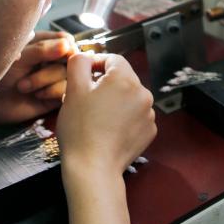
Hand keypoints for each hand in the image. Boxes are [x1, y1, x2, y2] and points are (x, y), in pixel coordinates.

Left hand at [0, 31, 76, 125]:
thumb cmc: (0, 73)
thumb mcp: (20, 56)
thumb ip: (42, 49)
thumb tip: (67, 45)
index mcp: (46, 45)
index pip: (66, 40)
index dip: (64, 45)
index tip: (57, 50)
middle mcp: (54, 61)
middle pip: (71, 57)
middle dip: (51, 64)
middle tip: (34, 68)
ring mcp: (57, 79)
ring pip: (70, 74)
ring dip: (45, 79)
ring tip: (23, 86)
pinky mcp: (57, 96)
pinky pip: (68, 89)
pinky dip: (53, 91)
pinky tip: (37, 95)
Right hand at [56, 53, 156, 175]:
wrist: (93, 168)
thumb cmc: (80, 129)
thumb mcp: (73, 90)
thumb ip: (79, 64)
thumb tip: (85, 55)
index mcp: (125, 79)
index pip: (113, 59)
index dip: (95, 64)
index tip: (83, 76)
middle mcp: (143, 93)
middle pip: (123, 78)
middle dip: (105, 84)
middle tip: (86, 100)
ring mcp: (149, 113)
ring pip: (130, 97)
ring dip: (116, 101)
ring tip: (97, 117)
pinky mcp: (150, 131)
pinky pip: (136, 115)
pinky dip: (124, 118)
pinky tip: (109, 129)